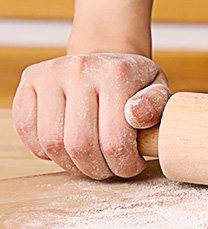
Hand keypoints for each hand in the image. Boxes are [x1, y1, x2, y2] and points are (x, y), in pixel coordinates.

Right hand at [12, 53, 170, 178]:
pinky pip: (27, 130)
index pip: (115, 139)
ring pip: (52, 143)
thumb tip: (135, 115)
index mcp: (116, 73)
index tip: (132, 167)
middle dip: (97, 169)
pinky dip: (45, 150)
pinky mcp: (30, 80)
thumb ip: (156, 104)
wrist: (106, 58)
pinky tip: (67, 149)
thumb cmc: (134, 81)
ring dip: (72, 164)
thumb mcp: (157, 88)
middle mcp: (80, 68)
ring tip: (91, 161)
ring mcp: (51, 73)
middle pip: (81, 145)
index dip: (123, 165)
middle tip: (110, 169)